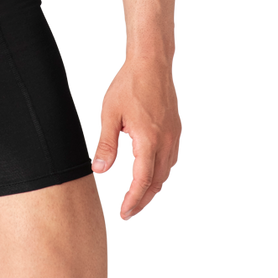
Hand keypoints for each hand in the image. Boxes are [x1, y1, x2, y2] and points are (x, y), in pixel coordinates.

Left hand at [91, 60, 183, 222]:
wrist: (152, 62)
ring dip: (153, 190)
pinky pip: (172, 160)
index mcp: (149, 140)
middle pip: (157, 182)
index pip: (142, 181)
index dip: (133, 200)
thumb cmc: (129, 84)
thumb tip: (100, 171)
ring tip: (139, 200)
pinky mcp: (176, 129)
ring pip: (167, 173)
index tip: (123, 214)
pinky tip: (153, 175)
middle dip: (143, 201)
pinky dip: (161, 174)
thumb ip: (106, 143)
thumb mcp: (110, 113)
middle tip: (129, 214)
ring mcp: (174, 136)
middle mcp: (166, 142)